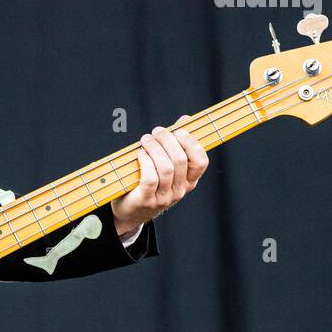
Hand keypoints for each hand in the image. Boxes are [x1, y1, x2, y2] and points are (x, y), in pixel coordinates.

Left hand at [111, 114, 208, 235]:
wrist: (129, 212)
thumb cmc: (148, 182)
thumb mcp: (165, 165)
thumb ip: (175, 144)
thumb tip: (186, 119)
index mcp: (189, 181)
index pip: (201, 162)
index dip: (192, 143)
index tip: (179, 130)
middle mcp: (180, 190)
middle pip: (180, 160)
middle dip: (168, 140)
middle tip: (156, 131)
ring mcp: (164, 197)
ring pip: (166, 168)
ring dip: (154, 148)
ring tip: (145, 140)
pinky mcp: (147, 200)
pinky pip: (150, 178)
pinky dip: (145, 162)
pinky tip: (140, 154)